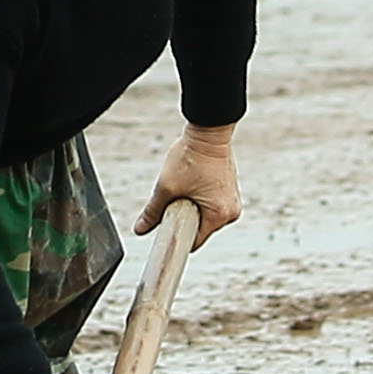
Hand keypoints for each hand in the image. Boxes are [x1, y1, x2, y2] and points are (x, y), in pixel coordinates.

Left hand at [140, 122, 238, 243]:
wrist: (208, 132)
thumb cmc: (190, 157)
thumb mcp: (166, 187)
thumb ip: (152, 212)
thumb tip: (139, 229)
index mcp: (220, 215)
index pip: (195, 241)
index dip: (177, 238)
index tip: (165, 231)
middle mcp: (231, 212)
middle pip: (200, 229)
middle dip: (183, 219)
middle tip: (174, 198)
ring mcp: (233, 201)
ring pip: (204, 216)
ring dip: (191, 208)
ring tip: (186, 186)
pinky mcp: (230, 192)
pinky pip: (211, 205)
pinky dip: (199, 199)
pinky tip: (194, 182)